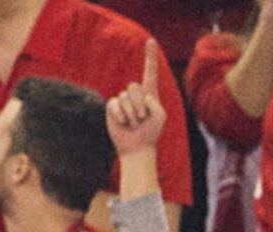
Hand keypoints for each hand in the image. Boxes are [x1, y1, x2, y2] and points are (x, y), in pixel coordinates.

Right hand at [106, 39, 165, 156]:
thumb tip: (141, 97)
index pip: (149, 72)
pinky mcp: (113, 108)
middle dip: (139, 105)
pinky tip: (123, 123)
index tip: (151, 41)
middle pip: (134, 87)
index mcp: (149, 93)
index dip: (150, 57)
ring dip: (131, 113)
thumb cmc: (150, 134)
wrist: (137, 148)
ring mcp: (123, 100)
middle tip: (141, 120)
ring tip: (134, 124)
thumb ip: (155, 103)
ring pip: (125, 97)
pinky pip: (115, 104)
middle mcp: (136, 94)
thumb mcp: (160, 117)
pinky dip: (120, 115)